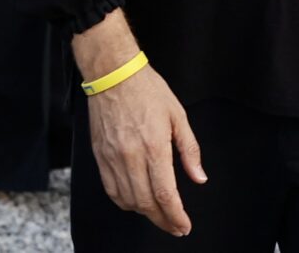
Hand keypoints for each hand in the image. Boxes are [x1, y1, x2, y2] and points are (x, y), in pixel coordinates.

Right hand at [74, 13, 205, 236]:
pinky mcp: (100, 154)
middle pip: (146, 203)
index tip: (184, 225)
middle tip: (175, 226)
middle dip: (163, 220)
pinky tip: (135, 201)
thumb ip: (189, 150)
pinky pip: (110, 188)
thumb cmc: (146, 89)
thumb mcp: (177, 115)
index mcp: (154, 146)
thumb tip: (199, 177)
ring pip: (127, 200)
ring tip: (158, 214)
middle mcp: (131, 156)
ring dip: (144, 213)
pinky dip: (124, 202)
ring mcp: (112, 156)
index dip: (176, 216)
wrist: (112, 72)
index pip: (165, 194)